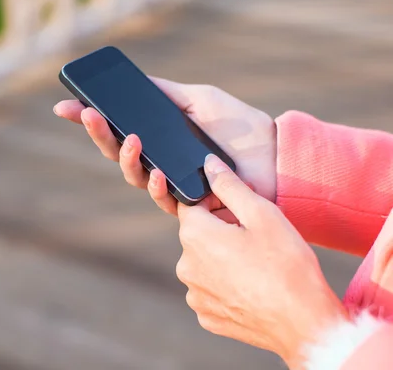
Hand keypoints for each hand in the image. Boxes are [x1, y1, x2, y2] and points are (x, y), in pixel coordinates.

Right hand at [54, 78, 275, 215]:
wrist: (274, 154)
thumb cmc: (238, 126)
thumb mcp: (199, 99)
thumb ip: (166, 92)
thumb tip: (135, 81)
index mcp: (159, 135)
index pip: (116, 128)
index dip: (91, 120)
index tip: (64, 106)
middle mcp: (159, 159)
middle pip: (116, 152)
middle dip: (98, 133)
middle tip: (87, 114)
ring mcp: (171, 182)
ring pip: (133, 175)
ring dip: (124, 156)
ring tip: (128, 138)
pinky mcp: (187, 203)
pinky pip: (162, 197)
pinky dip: (156, 183)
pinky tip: (156, 170)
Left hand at [176, 154, 346, 367]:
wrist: (304, 324)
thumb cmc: (286, 265)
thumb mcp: (262, 214)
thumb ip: (229, 185)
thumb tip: (209, 165)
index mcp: (194, 236)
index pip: (190, 204)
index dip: (214, 199)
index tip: (238, 205)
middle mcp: (185, 265)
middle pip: (197, 234)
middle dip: (220, 227)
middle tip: (254, 232)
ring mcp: (194, 294)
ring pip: (203, 262)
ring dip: (222, 256)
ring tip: (256, 260)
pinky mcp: (206, 315)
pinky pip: (210, 289)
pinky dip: (225, 283)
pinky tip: (252, 284)